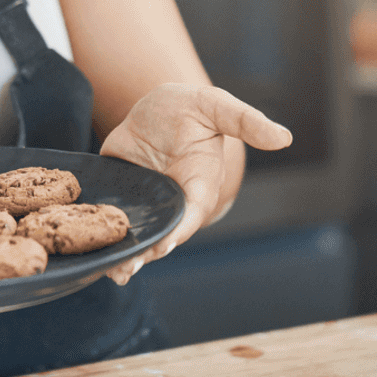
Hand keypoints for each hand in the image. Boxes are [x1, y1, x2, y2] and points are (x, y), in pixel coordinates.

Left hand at [100, 84, 292, 284]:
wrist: (157, 105)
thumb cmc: (194, 107)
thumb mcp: (218, 107)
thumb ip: (246, 122)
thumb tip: (283, 136)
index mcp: (200, 185)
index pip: (192, 213)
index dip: (179, 229)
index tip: (166, 244)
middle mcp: (174, 200)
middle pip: (163, 233)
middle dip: (147, 253)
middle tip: (127, 268)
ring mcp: (147, 201)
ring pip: (138, 234)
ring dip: (127, 254)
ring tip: (112, 271)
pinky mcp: (122, 194)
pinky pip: (114, 218)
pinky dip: (104, 233)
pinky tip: (93, 251)